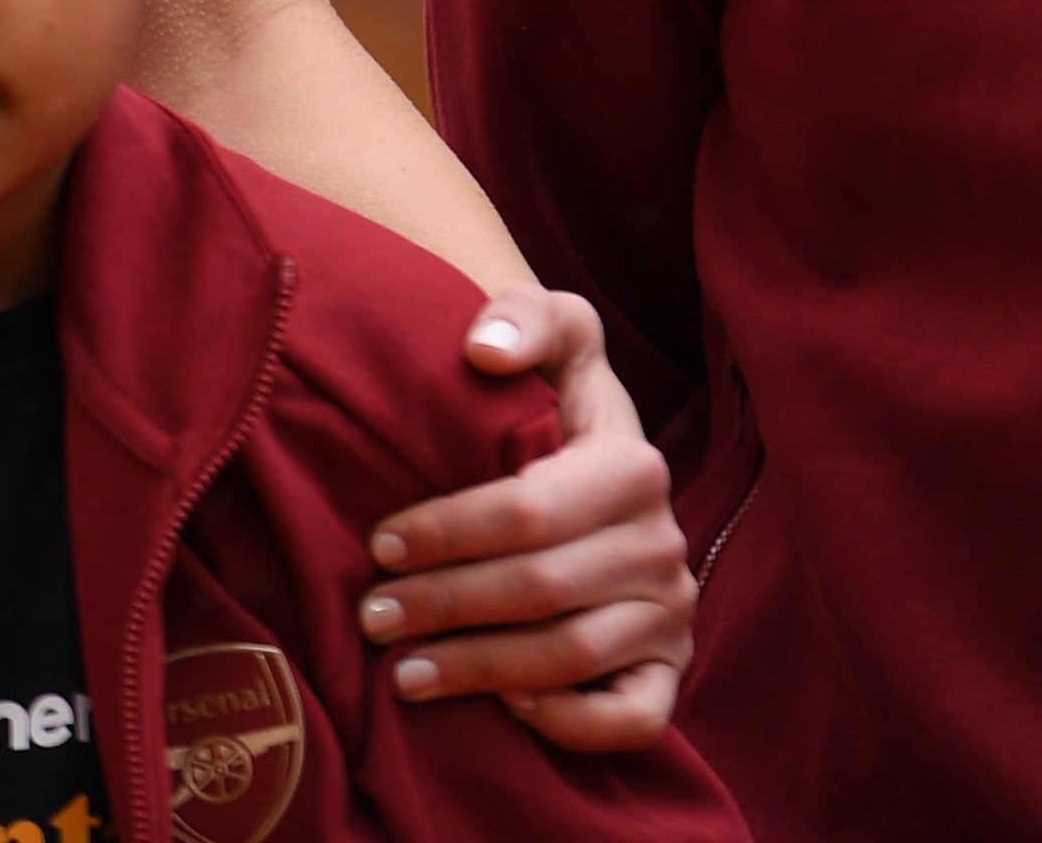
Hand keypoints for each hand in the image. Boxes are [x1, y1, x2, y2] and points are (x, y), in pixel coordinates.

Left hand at [359, 286, 697, 750]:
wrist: (596, 462)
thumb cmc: (554, 398)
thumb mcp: (553, 335)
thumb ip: (524, 318)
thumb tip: (482, 350)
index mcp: (631, 464)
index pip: (530, 510)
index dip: (448, 531)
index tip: (378, 541)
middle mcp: (662, 543)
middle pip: (541, 589)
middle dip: (445, 605)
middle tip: (371, 616)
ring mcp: (670, 612)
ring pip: (572, 658)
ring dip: (480, 670)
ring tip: (403, 671)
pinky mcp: (668, 670)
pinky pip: (635, 719)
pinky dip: (569, 722)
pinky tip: (507, 705)